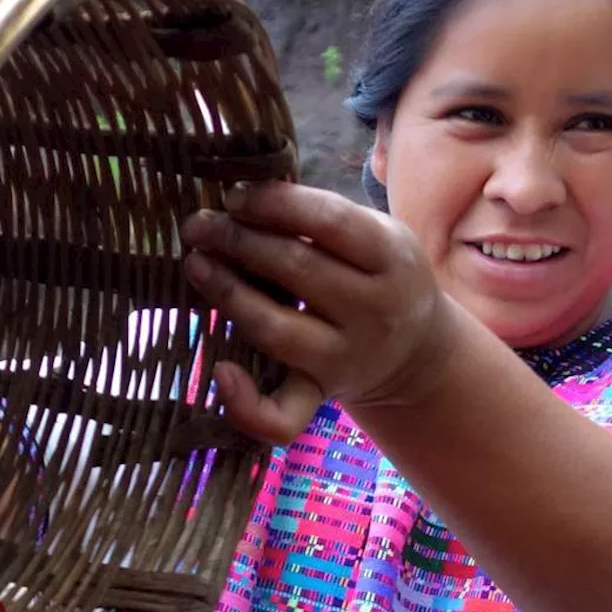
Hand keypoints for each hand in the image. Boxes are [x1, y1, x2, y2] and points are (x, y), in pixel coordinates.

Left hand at [182, 181, 456, 444]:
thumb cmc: (376, 277)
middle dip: (237, 241)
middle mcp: (373, 311)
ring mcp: (345, 358)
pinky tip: (221, 370)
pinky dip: (245, 403)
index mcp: (391, 257)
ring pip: (275, 328)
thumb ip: (325, 219)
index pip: (328, 221)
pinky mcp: (320, 395)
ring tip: (196, 264)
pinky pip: (282, 417)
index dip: (274, 204)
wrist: (416, 353)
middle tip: (199, 225)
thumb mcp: (374, 236)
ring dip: (227, 292)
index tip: (235, 195)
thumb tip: (245, 193)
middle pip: (295, 269)